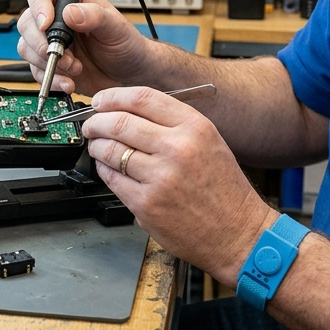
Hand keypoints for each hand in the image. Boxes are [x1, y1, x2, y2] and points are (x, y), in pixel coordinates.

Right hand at [16, 0, 155, 93]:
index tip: (46, 23)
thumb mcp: (117, 27)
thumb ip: (95, 17)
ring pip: (26, 47)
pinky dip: (50, 78)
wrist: (131, 76)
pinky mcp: (50, 64)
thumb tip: (71, 13)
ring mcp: (51, 42)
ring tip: (74, 68)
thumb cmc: (127, 45)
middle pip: (27, 21)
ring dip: (47, 61)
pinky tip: (68, 82)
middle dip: (42, 42)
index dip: (38, 3)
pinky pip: (35, 70)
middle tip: (62, 54)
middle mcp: (56, 18)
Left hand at [82, 86, 275, 284]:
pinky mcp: (146, 204)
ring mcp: (159, 177)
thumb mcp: (209, 142)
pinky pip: (112, 179)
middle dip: (96, 122)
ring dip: (96, 146)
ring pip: (110, 150)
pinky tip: (107, 168)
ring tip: (97, 146)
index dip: (113, 96)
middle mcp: (177, 148)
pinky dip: (103, 170)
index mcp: (194, 127)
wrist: (238, 234)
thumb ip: (173, 123)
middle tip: (91, 125)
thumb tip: (129, 111)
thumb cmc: (224, 190)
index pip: (142, 98)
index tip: (101, 100)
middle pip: (119, 122)